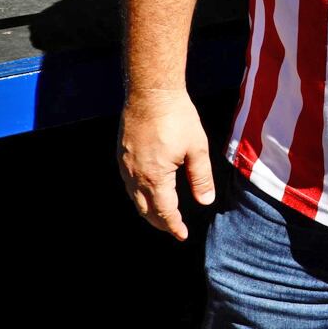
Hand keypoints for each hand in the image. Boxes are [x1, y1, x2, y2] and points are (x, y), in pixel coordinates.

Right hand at [118, 88, 215, 240]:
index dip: (174, 226)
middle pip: (145, 209)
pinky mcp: (121, 155)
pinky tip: (148, 191)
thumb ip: (201, 177)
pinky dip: (139, 195)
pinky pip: (128, 184)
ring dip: (148, 210)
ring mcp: (125, 165)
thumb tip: (205, 201)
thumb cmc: (177, 117)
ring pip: (134, 198)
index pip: (164, 211)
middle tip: (173, 229)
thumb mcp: (197, 148)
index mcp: (155, 177)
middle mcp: (135, 176)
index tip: (182, 235)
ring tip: (161, 215)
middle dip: (160, 222)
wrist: (151, 92)